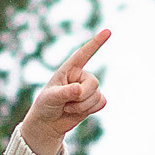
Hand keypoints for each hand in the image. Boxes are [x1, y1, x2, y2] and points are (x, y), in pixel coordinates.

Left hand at [19, 29, 108, 154]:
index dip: (96, 42)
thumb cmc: (45, 105)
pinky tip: (77, 112)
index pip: (84, 54)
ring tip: (68, 108)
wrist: (48, 123)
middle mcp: (81, 76)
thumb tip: (79, 90)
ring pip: (97, 95)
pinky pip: (102, 103)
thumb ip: (64, 93)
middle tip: (66, 104)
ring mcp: (88, 88)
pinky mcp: (94, 101)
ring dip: (83, 106)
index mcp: (69, 69)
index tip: (108, 31)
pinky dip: (90, 110)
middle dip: (82, 97)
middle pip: (94, 82)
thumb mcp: (51, 97)